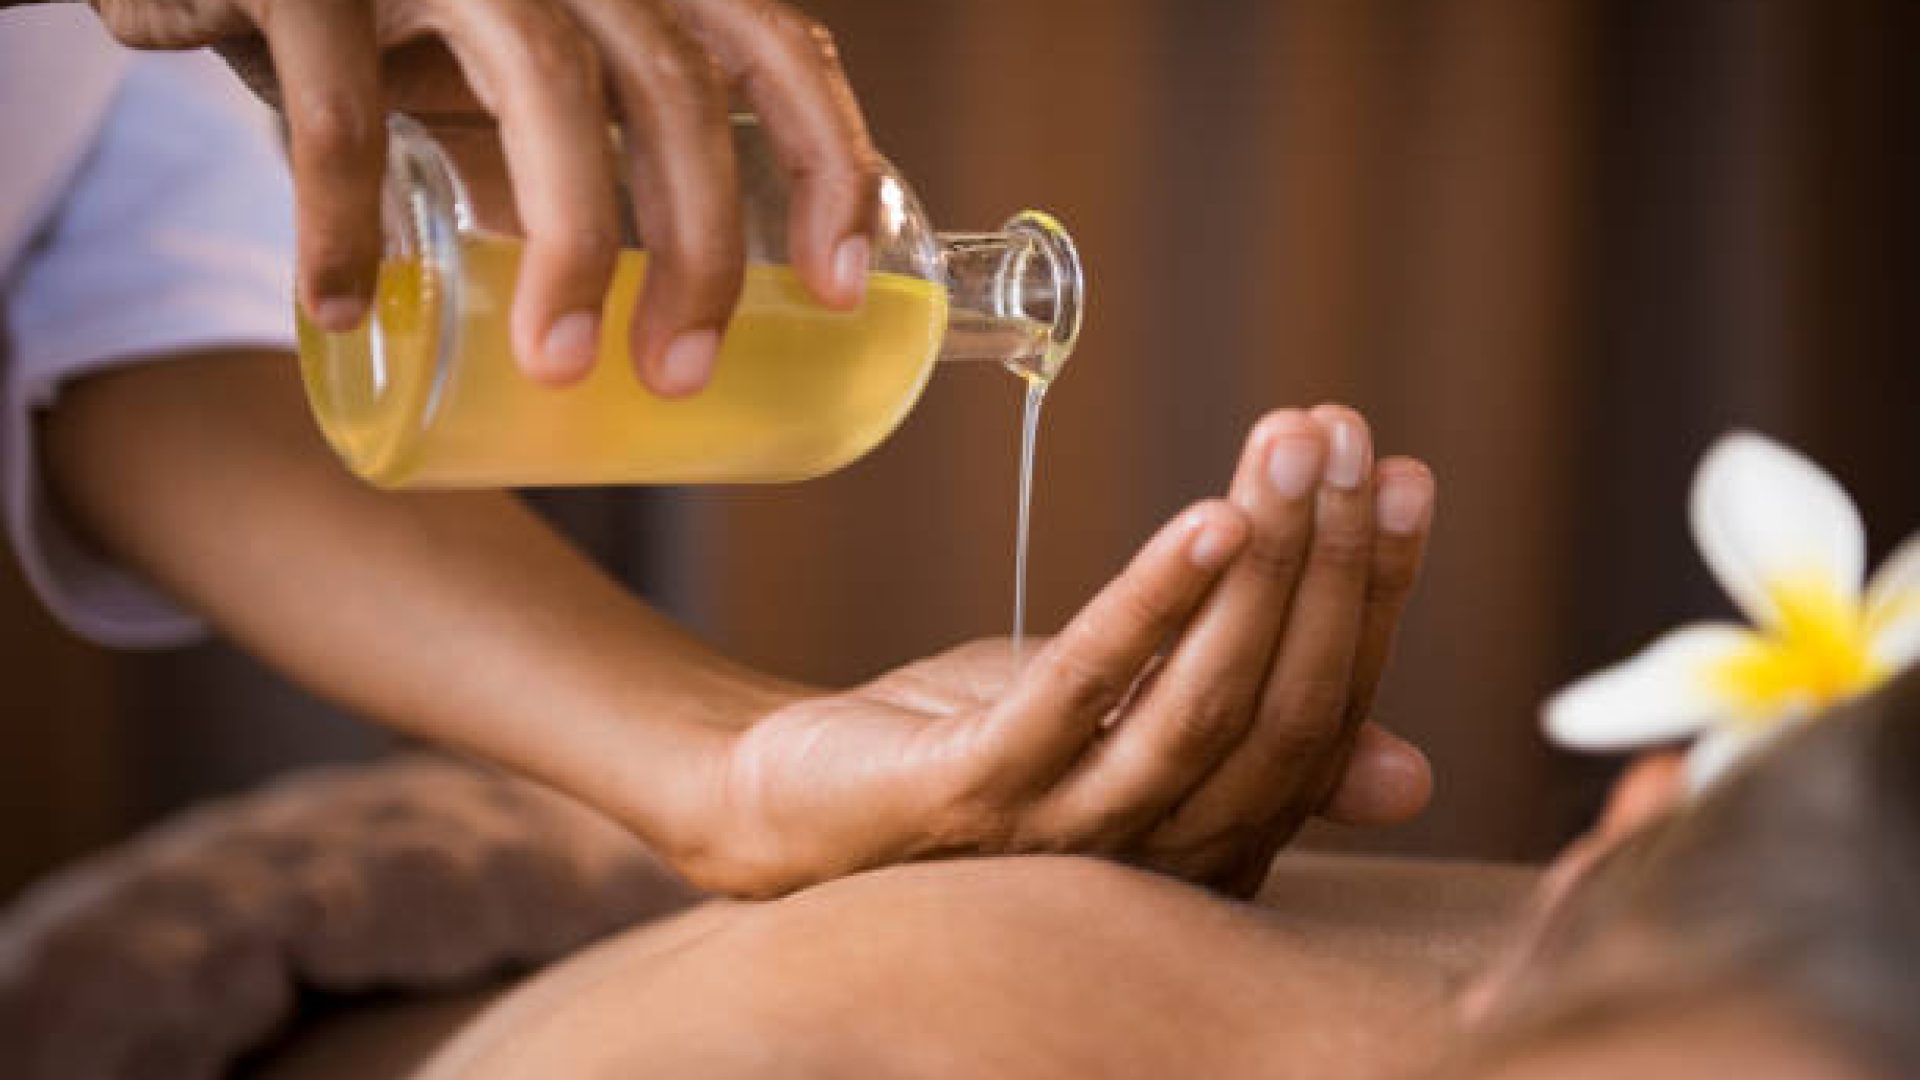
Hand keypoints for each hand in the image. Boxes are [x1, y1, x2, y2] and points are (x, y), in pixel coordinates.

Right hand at [93, 0, 877, 391]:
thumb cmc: (386, 10)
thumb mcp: (506, 68)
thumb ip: (573, 151)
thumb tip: (637, 305)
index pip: (772, 46)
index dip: (827, 161)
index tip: (840, 287)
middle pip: (675, 87)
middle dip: (700, 245)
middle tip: (682, 373)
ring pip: (547, 87)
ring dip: (570, 245)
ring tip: (558, 368)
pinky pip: (343, 110)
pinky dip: (343, 222)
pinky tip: (344, 307)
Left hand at [663, 408, 1433, 897]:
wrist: (802, 801)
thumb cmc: (983, 752)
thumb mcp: (1133, 733)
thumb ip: (1248, 736)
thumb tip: (1412, 775)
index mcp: (1214, 842)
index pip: (1327, 717)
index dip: (1373, 596)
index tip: (1403, 475)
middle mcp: (1158, 857)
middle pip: (1283, 712)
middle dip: (1331, 562)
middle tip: (1346, 434)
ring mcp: (1066, 834)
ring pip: (1201, 704)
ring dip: (1264, 567)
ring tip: (1291, 449)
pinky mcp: (976, 794)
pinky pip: (1080, 693)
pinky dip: (1152, 604)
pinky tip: (1206, 518)